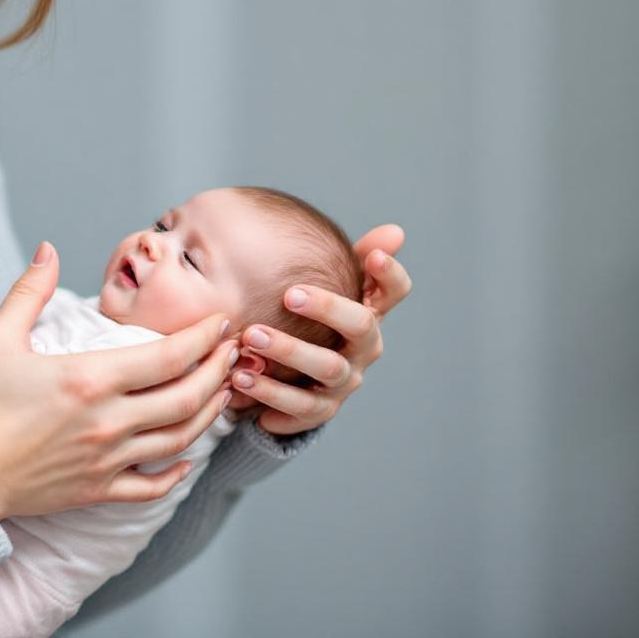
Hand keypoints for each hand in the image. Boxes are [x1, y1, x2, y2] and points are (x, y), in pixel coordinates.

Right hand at [0, 242, 238, 520]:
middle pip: (188, 396)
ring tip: (222, 391)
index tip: (220, 322)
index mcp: (91, 378)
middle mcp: (109, 420)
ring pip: (180, 438)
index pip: (169, 355)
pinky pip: (152, 486)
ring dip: (209, 413)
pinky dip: (177, 473)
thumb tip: (48, 249)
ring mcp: (107, 459)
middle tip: (233, 351)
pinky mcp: (98, 490)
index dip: (203, 338)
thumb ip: (30, 291)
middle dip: (219, 371)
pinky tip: (187, 458)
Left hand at [229, 224, 409, 434]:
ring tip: (250, 337)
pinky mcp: (321, 409)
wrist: (299, 378)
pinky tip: (243, 382)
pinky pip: (300, 407)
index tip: (372, 255)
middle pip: (361, 326)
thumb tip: (395, 230)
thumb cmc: (313, 319)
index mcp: (370, 312)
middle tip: (289, 294)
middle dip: (327, 308)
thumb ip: (351, 258)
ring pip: (327, 368)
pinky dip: (271, 397)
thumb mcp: (330, 286)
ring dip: (288, 351)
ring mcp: (346, 381)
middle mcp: (365, 348)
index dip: (390, 274)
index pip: (395, 291)